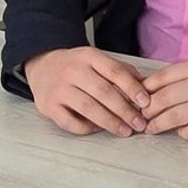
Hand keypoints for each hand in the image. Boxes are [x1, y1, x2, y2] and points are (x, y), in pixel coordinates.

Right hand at [24, 46, 152, 136]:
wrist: (41, 65)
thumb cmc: (75, 66)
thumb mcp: (96, 59)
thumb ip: (120, 70)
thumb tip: (145, 87)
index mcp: (88, 56)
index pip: (115, 71)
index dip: (132, 88)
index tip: (146, 102)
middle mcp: (72, 70)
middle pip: (103, 92)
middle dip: (125, 110)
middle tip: (139, 123)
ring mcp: (58, 89)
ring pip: (88, 108)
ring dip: (110, 122)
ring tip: (125, 130)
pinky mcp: (48, 106)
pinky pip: (71, 122)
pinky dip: (87, 128)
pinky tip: (99, 129)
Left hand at [140, 55, 187, 139]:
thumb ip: (187, 73)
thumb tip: (157, 86)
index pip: (162, 78)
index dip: (145, 90)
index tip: (137, 98)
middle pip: (163, 99)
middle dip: (147, 110)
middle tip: (139, 116)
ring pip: (174, 117)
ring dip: (157, 125)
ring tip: (150, 128)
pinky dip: (182, 133)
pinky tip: (180, 132)